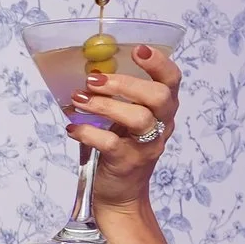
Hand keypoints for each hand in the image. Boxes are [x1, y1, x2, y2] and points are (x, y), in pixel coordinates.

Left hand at [72, 41, 179, 208]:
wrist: (121, 194)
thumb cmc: (121, 147)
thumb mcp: (124, 118)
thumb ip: (115, 96)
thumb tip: (87, 69)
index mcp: (162, 109)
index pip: (172, 80)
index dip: (159, 63)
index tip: (138, 49)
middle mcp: (161, 125)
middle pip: (157, 97)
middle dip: (125, 83)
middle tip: (93, 79)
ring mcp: (147, 146)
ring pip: (138, 118)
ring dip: (105, 105)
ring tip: (78, 100)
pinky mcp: (129, 163)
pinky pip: (112, 144)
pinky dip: (89, 132)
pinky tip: (72, 128)